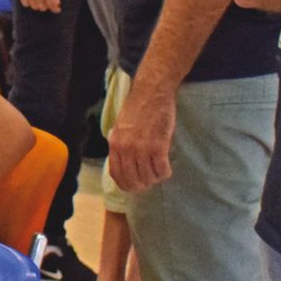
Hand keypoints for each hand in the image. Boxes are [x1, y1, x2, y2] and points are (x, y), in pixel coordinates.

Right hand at [13, 0, 60, 13]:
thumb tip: (57, 2)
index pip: (52, 4)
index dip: (55, 9)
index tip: (57, 9)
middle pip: (43, 7)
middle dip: (46, 6)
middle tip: (46, 1)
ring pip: (34, 6)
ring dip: (38, 5)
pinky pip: (25, 3)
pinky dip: (29, 3)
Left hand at [107, 77, 176, 193]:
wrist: (152, 93)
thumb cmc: (137, 108)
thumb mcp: (120, 127)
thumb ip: (120, 145)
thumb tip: (123, 163)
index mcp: (115, 144)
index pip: (116, 174)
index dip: (126, 185)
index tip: (134, 186)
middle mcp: (126, 149)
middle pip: (133, 180)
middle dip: (142, 185)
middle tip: (150, 181)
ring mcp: (142, 148)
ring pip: (148, 177)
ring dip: (155, 178)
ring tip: (159, 171)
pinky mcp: (158, 146)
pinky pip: (162, 170)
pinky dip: (165, 172)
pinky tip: (166, 167)